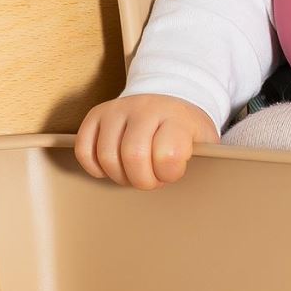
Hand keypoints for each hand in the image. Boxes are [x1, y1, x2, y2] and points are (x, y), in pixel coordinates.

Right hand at [74, 93, 220, 189]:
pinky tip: (113, 167)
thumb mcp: (205, 142)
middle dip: (142, 179)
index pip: (168, 153)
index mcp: (177, 117)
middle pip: (133, 156)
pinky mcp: (96, 115)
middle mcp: (146, 108)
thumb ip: (203, 161)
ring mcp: (118, 110)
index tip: (173, 172)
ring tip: (135, 171)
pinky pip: (85, 150)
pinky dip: (96, 167)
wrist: (171, 100)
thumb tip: (204, 191)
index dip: (169, 173)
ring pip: (107, 156)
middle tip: (153, 178)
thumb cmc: (186, 129)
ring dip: (120, 175)